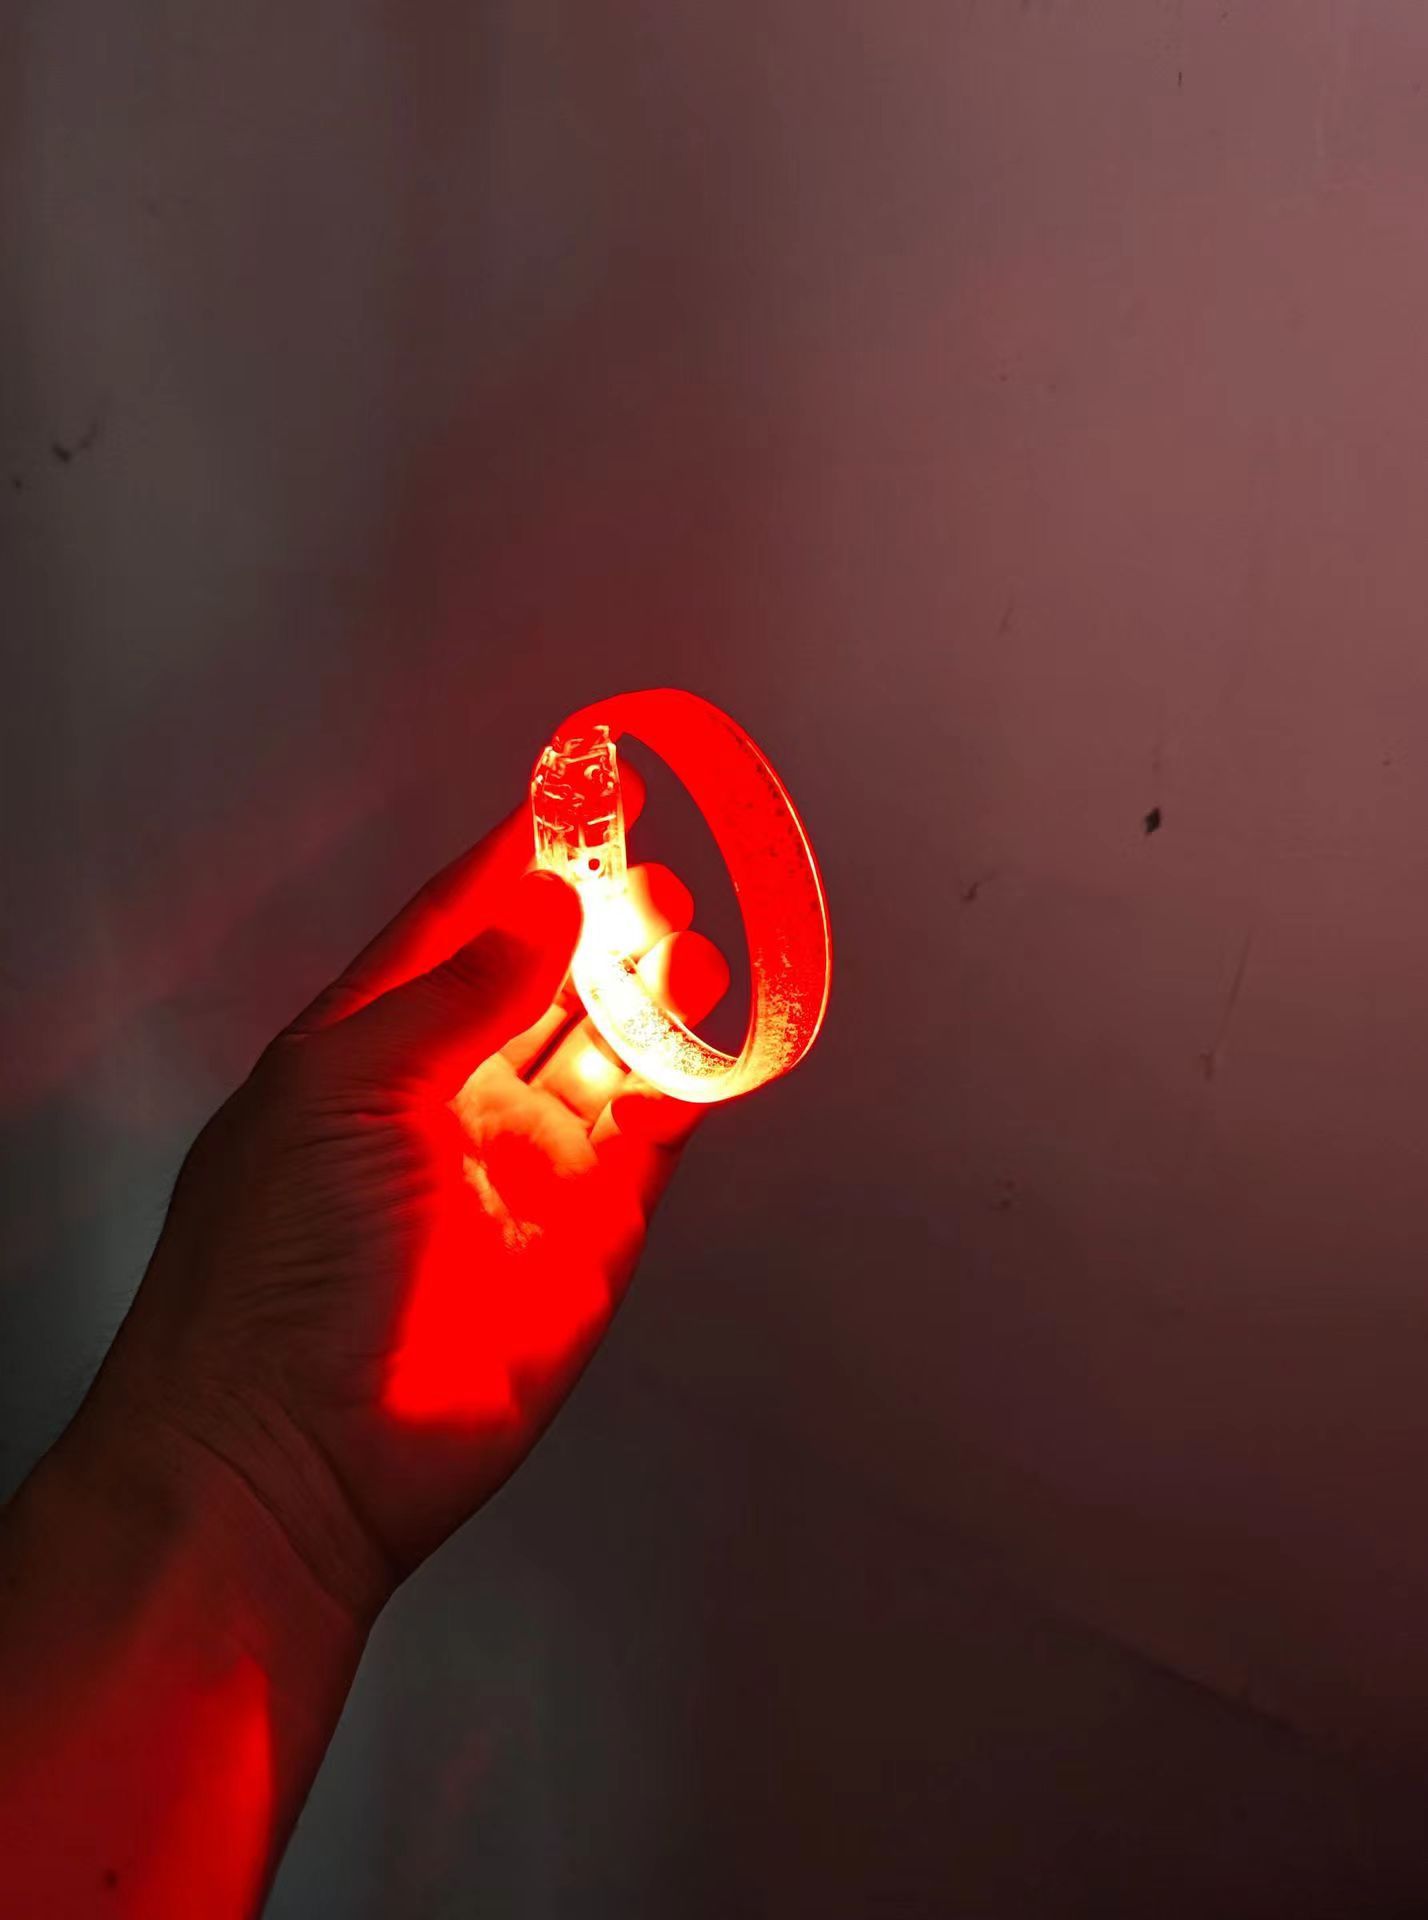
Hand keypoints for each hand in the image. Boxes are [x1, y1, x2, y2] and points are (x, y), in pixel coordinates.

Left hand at [87, 773, 727, 1621]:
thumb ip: (461, 992)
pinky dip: (684, 1081)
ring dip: (649, 990)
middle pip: (549, 976)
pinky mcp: (588, 1234)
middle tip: (650, 880)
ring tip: (680, 945)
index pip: (461, 921)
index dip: (524, 854)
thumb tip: (546, 905)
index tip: (586, 794)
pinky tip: (699, 1039)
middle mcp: (452, 1095)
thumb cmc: (276, 1268)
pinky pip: (653, 1133)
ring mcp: (525, 1164)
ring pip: (609, 1046)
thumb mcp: (349, 1089)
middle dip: (604, 919)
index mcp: (370, 1044)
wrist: (297, 1454)